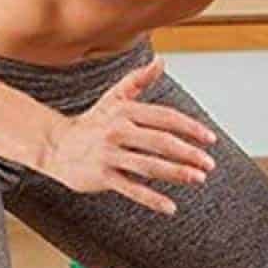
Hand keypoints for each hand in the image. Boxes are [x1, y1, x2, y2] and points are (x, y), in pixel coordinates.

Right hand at [39, 55, 217, 213]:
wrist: (57, 146)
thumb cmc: (92, 123)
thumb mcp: (114, 99)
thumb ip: (139, 80)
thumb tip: (162, 60)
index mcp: (125, 111)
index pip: (165, 117)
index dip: (189, 128)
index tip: (210, 139)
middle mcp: (118, 130)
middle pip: (160, 141)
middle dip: (188, 153)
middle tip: (209, 164)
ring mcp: (109, 154)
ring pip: (149, 165)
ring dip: (176, 173)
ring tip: (198, 179)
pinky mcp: (102, 175)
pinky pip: (131, 189)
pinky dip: (151, 199)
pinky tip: (170, 207)